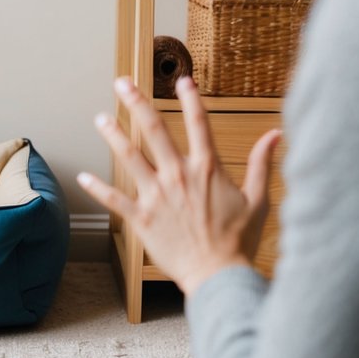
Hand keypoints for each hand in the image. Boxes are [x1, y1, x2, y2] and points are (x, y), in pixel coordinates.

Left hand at [78, 75, 281, 295]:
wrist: (219, 276)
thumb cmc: (239, 241)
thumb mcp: (259, 200)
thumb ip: (262, 164)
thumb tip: (275, 135)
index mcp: (206, 168)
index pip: (197, 123)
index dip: (190, 98)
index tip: (181, 80)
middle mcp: (178, 175)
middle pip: (154, 130)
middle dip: (136, 102)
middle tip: (121, 82)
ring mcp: (157, 195)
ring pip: (129, 156)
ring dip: (113, 135)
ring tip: (100, 118)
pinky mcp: (142, 218)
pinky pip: (115, 199)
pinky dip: (97, 188)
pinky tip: (82, 177)